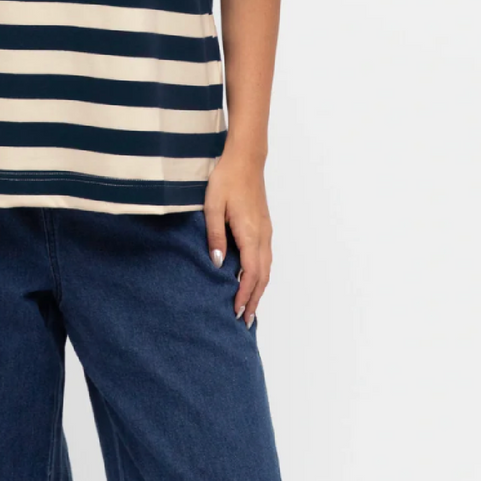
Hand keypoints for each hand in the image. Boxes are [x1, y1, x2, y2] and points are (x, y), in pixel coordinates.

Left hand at [203, 150, 272, 326]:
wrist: (245, 159)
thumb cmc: (227, 179)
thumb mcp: (213, 206)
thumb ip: (215, 235)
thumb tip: (218, 264)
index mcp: (250, 233)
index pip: (250, 273)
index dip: (244, 295)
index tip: (235, 312)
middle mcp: (262, 236)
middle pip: (262, 276)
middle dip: (254, 299)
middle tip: (244, 320)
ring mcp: (266, 231)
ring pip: (267, 268)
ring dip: (259, 289)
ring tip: (249, 307)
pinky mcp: (264, 226)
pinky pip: (265, 258)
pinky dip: (261, 275)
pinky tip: (252, 279)